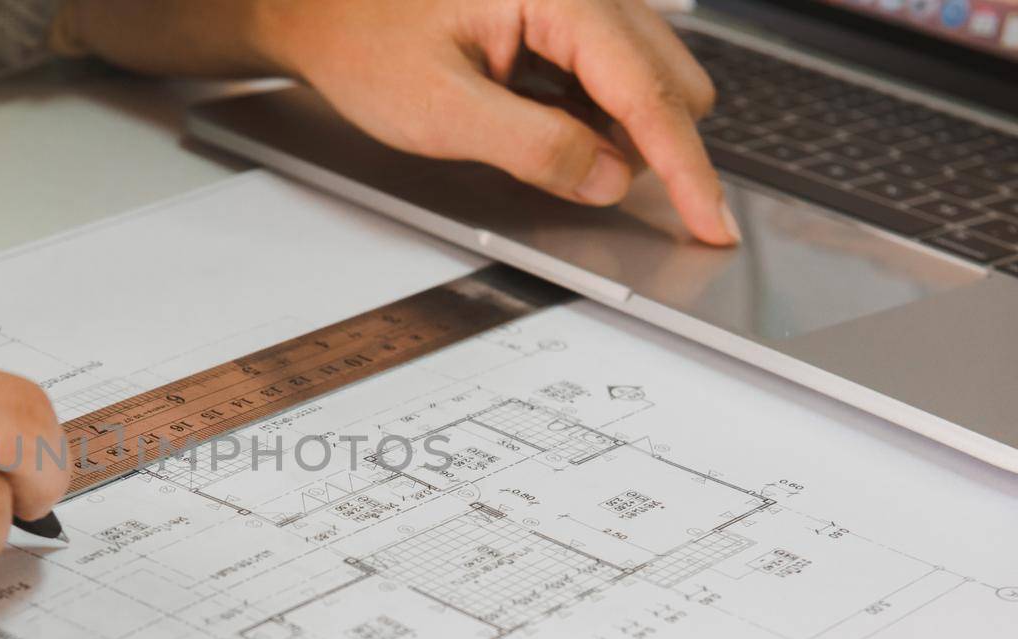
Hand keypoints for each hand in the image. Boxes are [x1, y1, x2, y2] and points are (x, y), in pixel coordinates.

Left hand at [61, 0, 736, 244]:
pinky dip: (593, 110)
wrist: (318, 10)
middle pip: (666, 79)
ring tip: (529, 138)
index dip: (686, 169)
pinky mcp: (562, 14)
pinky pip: (608, 70)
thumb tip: (608, 179)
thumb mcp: (443, 112)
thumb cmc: (364, 43)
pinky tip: (534, 120)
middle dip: (649, 146)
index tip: (712, 223)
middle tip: (586, 186)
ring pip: (644, 75)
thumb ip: (536, 146)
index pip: (649, 94)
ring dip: (617, 129)